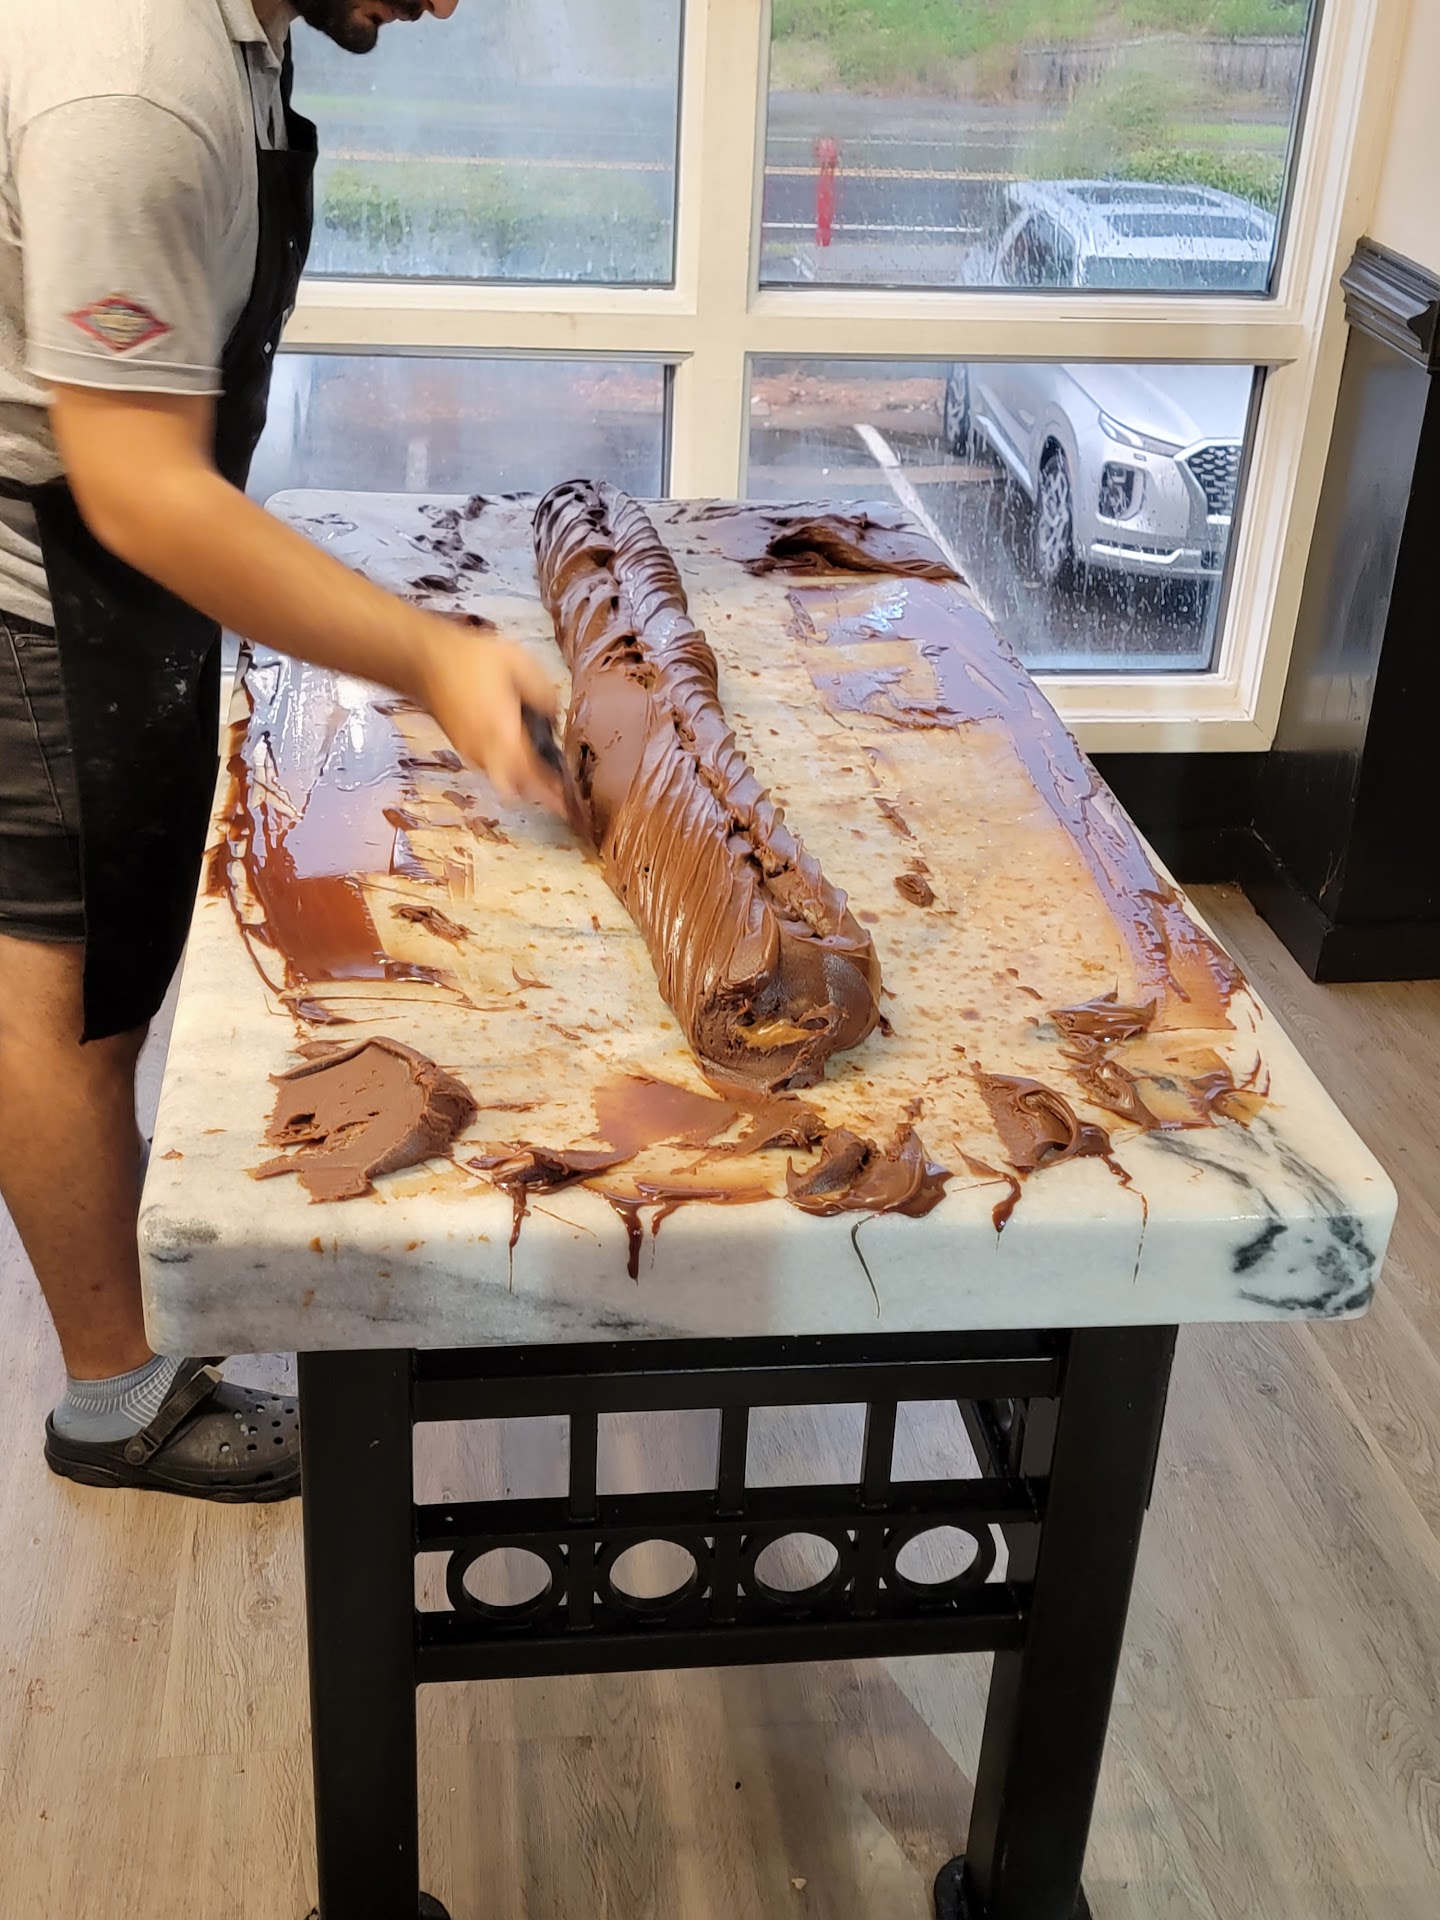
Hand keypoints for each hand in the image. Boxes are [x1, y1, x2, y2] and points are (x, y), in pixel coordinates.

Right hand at [414, 618, 565, 813]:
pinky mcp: (461, 746)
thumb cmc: (471, 658)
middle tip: (557, 794)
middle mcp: (484, 748)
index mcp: (501, 729)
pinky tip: (515, 752)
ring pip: (500, 780)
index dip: (550, 792)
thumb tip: (554, 717)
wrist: (423, 659)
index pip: (530, 773)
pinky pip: (489, 766)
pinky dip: (505, 768)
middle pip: (514, 788)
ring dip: (520, 781)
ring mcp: (469, 750)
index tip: (567, 802)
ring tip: (540, 772)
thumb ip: (543, 691)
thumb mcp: (517, 662)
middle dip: (536, 794)